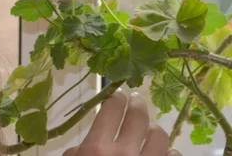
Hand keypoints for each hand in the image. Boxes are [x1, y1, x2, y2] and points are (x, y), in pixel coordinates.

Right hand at [62, 90, 181, 155]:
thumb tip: (82, 144)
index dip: (116, 97)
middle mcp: (124, 152)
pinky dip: (169, 152)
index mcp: (97, 147)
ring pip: (159, 135)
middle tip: (137, 100)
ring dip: (154, 130)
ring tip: (150, 129)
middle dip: (138, 104)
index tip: (117, 94)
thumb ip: (76, 152)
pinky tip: (163, 153)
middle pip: (138, 116)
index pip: (111, 108)